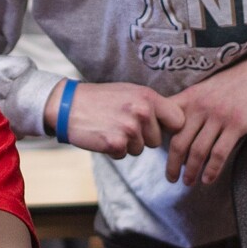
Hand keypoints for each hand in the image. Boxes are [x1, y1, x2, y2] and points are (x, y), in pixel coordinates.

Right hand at [44, 82, 183, 158]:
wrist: (69, 105)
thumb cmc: (102, 99)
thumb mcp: (131, 92)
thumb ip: (152, 105)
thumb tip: (178, 121)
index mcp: (148, 97)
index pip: (178, 120)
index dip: (169, 127)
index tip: (159, 127)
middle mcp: (142, 111)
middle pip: (157, 140)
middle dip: (143, 137)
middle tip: (123, 124)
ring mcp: (129, 128)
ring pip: (140, 149)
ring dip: (127, 144)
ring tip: (111, 127)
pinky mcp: (115, 143)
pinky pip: (124, 155)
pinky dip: (114, 150)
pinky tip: (103, 135)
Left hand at [162, 49, 246, 185]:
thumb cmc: (233, 83)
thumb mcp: (204, 89)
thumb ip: (187, 106)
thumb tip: (171, 129)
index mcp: (190, 98)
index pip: (166, 122)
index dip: (158, 140)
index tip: (157, 155)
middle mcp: (201, 107)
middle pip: (179, 142)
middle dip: (172, 164)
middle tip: (171, 178)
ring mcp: (219, 116)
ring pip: (198, 151)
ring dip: (191, 171)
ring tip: (188, 182)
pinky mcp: (237, 124)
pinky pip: (220, 153)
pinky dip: (212, 170)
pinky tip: (207, 179)